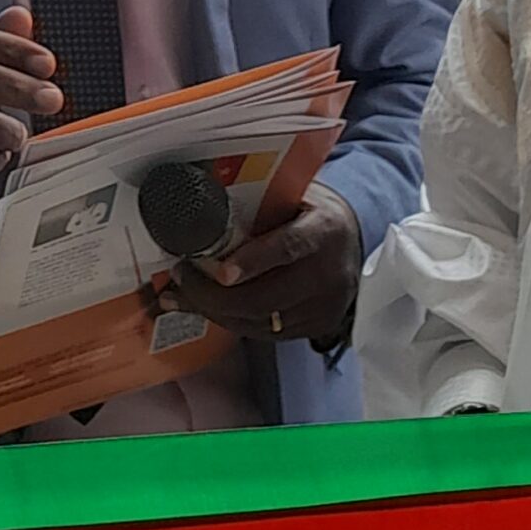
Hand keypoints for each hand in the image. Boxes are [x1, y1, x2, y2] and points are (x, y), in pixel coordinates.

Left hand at [164, 185, 362, 346]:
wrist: (349, 238)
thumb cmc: (308, 212)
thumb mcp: (290, 196)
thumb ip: (256, 204)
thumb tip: (199, 206)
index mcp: (324, 230)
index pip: (289, 248)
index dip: (254, 261)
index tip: (222, 271)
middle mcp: (329, 273)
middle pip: (266, 297)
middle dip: (213, 295)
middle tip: (181, 278)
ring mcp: (325, 306)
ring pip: (259, 322)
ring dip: (214, 311)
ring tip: (181, 295)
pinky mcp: (316, 326)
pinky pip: (265, 333)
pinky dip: (231, 322)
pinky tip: (208, 308)